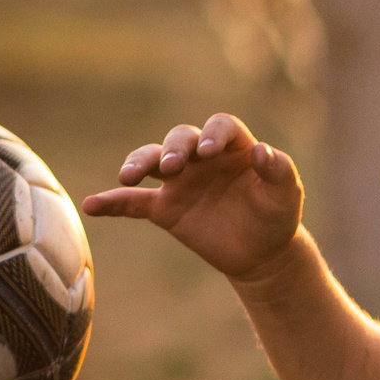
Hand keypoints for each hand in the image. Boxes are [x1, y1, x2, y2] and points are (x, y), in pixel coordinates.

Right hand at [80, 113, 304, 281]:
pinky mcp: (164, 208)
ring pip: (151, 160)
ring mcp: (179, 181)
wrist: (261, 252)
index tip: (209, 152)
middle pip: (180, 139)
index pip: (220, 127)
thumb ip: (279, 171)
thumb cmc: (276, 215)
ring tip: (128, 175)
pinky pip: (132, 202)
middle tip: (172, 167)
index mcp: (234, 147)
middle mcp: (202, 157)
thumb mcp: (287, 195)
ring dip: (139, 162)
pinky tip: (92, 205)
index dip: (213, 135)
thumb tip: (262, 151)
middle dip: (173, 149)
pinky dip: (112, 202)